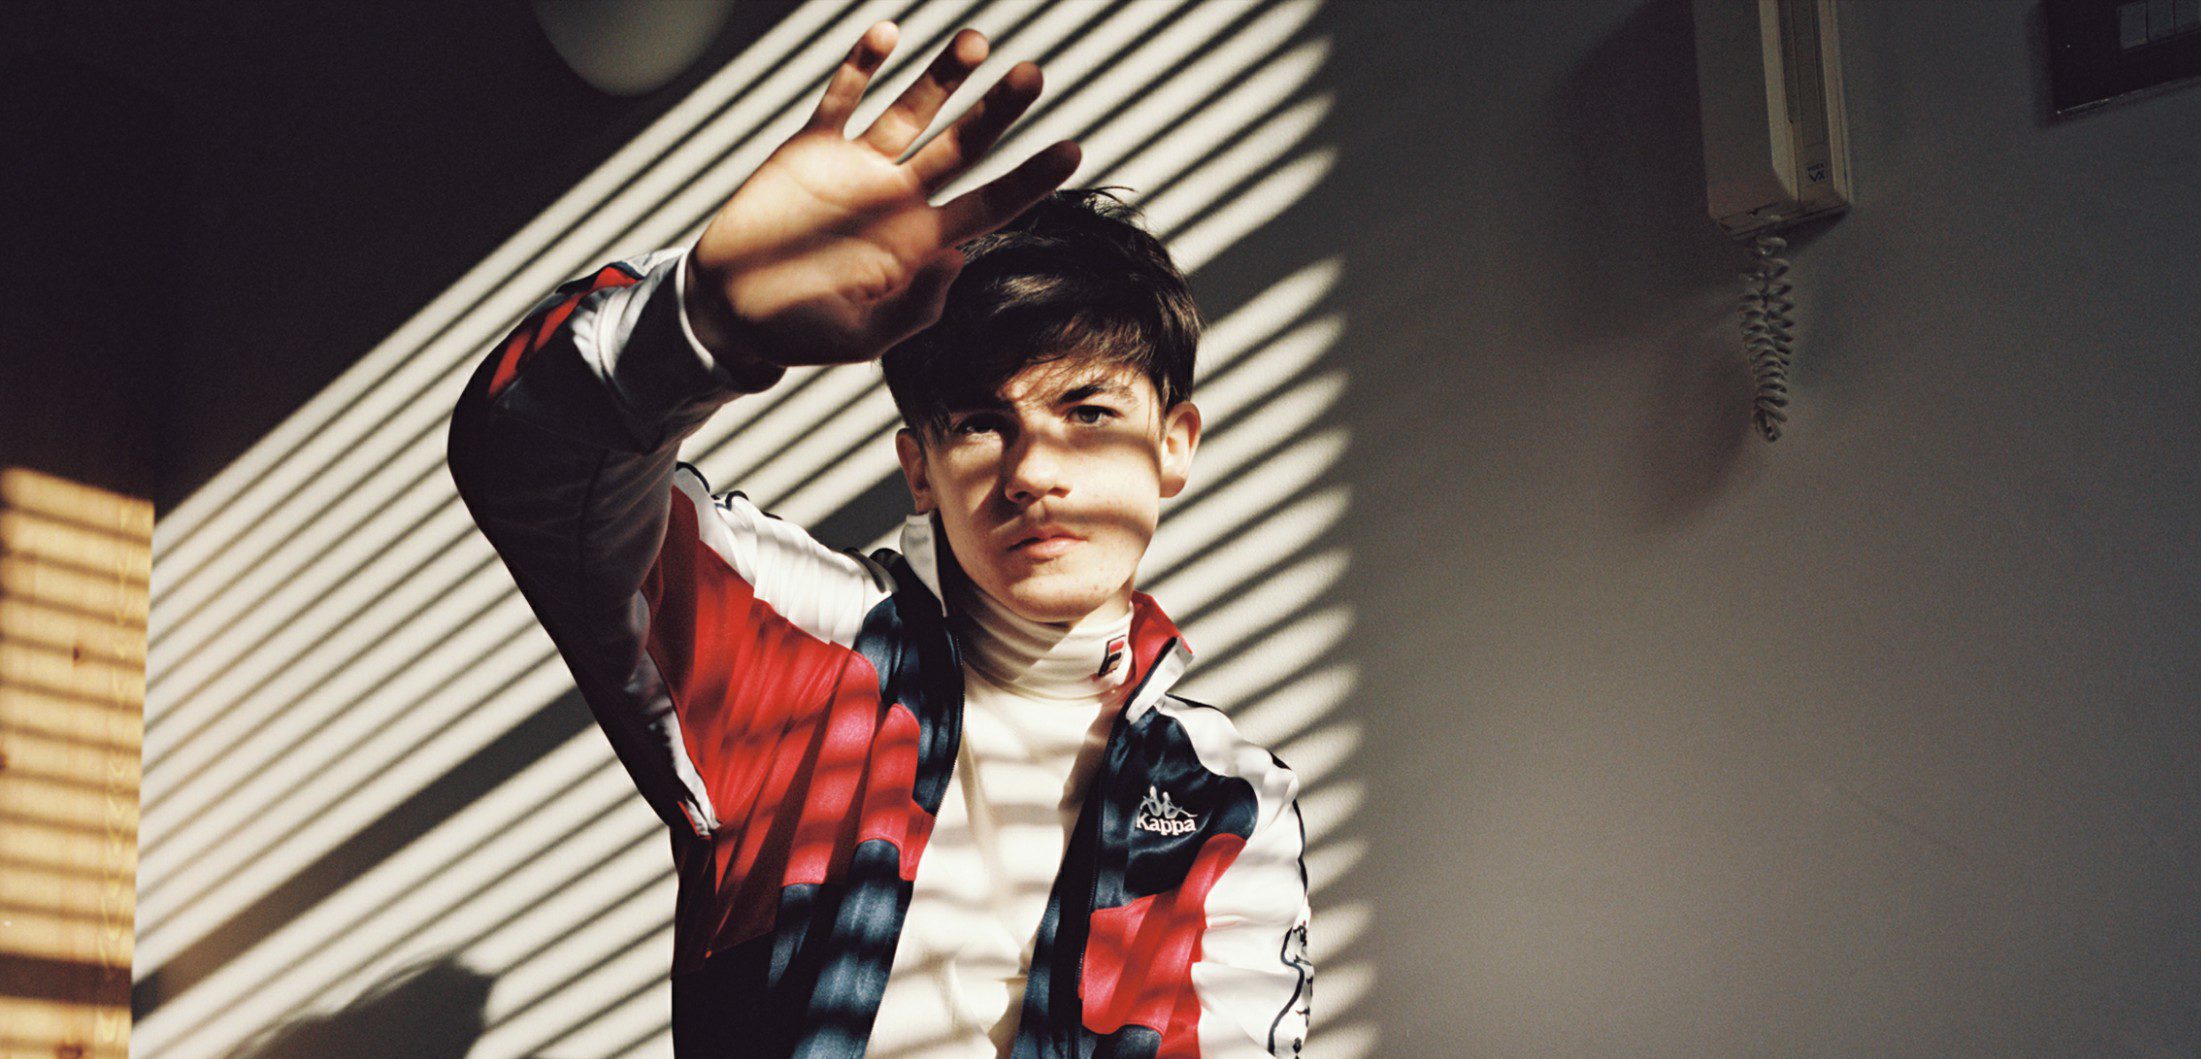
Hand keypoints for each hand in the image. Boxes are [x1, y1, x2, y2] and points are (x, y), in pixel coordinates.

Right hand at [682, 21, 1080, 370]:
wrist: (733, 309)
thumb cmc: (801, 332)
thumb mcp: (862, 339)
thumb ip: (911, 312)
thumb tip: (956, 260)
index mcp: (921, 243)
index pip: (991, 205)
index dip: (1031, 179)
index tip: (1072, 150)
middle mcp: (898, 197)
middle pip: (963, 146)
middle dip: (998, 111)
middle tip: (1033, 75)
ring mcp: (857, 167)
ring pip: (911, 112)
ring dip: (943, 77)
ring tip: (977, 43)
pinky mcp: (811, 148)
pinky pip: (841, 99)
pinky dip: (861, 66)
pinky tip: (887, 34)